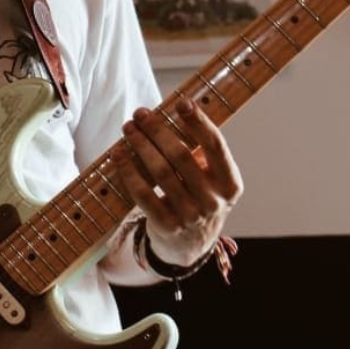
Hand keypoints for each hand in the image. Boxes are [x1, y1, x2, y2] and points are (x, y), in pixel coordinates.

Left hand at [113, 97, 241, 265]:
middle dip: (158, 130)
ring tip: (129, 128)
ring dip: (141, 146)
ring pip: (160, 172)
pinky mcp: (166, 226)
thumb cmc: (198, 198)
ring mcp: (190, 216)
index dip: (199, 122)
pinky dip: (128, 171)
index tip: (181, 103)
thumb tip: (168, 114)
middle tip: (140, 114)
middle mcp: (213, 201)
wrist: (190, 245)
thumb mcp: (211, 179)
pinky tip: (118, 154)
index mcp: (230, 184)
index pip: (216, 146)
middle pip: (181, 156)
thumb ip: (199, 153)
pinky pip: (143, 193)